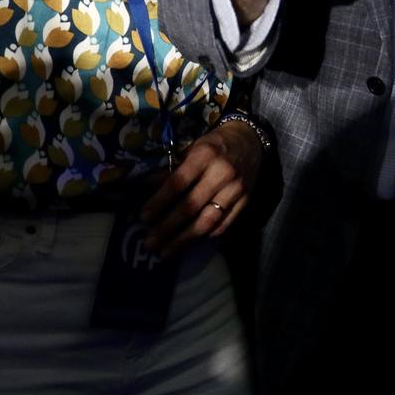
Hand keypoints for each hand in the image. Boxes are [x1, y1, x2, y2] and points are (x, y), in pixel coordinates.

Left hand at [141, 118, 261, 257]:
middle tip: (149, 243)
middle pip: (191, 206)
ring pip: (208, 221)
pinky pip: (223, 225)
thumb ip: (172, 169)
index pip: (178, 183)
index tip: (143, 218)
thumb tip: (147, 187)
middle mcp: (222, 173)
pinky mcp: (245, 202)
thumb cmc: (215, 145)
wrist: (250, 141)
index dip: (159, 202)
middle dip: (168, 228)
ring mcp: (236, 190)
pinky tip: (189, 244)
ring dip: (184, 240)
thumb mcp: (192, 148)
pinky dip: (204, 237)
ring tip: (165, 252)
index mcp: (205, 155)